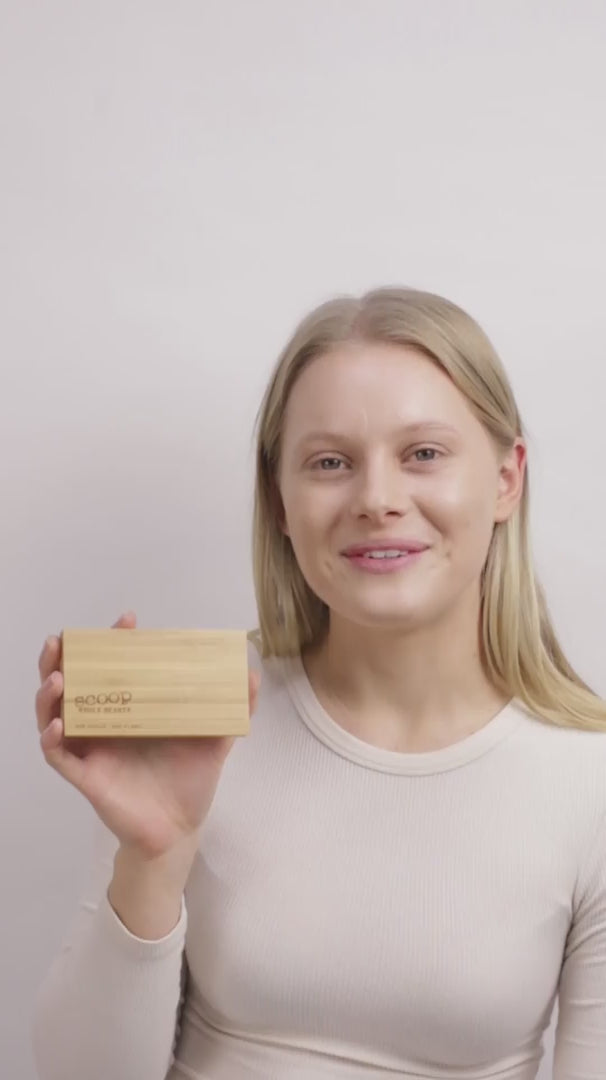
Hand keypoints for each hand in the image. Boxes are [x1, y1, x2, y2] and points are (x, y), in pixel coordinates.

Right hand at [36, 612, 260, 856]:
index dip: (114, 643)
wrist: (181, 829)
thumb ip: (232, 709)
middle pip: (71, 684)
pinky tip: (61, 724)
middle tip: (62, 640)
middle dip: (61, 659)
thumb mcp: (214, 739)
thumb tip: (251, 674)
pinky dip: (53, 738)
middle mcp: (105, 724)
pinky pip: (58, 755)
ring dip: (50, 694)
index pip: (114, 668)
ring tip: (58, 676)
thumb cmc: (190, 782)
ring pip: (54, 715)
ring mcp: (91, 749)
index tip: (128, 622)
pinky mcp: (85, 776)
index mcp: (130, 709)